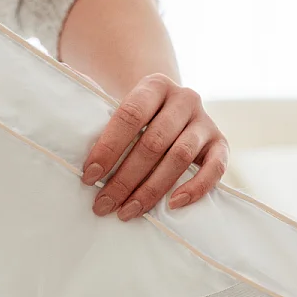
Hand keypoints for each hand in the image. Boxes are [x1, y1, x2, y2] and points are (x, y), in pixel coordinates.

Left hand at [79, 74, 229, 220]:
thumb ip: (103, 120)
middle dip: (124, 178)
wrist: (173, 106)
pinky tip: (173, 205)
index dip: (108, 148)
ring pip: (179, 157)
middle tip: (103, 204)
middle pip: (153, 142)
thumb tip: (76, 142)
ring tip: (127, 211)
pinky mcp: (221, 143)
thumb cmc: (138, 117)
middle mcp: (184, 98)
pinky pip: (215, 169)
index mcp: (155, 84)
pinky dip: (196, 188)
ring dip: (151, 189)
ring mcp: (205, 121)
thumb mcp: (121, 107)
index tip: (88, 177)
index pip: (129, 116)